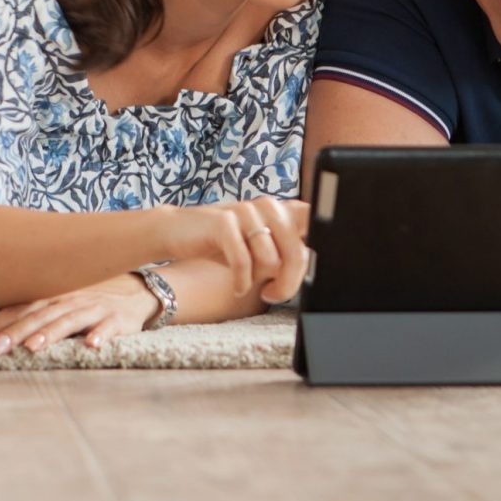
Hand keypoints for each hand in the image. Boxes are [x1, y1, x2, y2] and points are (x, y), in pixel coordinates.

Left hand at [0, 274, 159, 355]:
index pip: (19, 309)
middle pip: (39, 316)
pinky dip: (101, 336)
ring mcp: (94, 309)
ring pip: (69, 320)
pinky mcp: (118, 320)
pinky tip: (92, 345)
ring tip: (33, 349)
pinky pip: (109, 328)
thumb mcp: (62, 303)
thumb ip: (35, 315)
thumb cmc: (91, 302)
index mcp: (53, 297)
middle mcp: (70, 300)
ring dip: (51, 334)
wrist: (138, 292)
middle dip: (16, 333)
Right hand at [154, 197, 309, 301]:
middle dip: (289, 283)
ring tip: (251, 287)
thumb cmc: (225, 244)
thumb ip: (286, 252)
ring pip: (271, 259)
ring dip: (262, 283)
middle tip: (275, 294)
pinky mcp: (224, 221)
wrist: (178, 230)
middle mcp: (269, 206)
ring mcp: (246, 211)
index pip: (316, 223)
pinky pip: (243, 261)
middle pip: (297, 252)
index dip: (322, 247)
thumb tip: (313, 272)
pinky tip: (237, 288)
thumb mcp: (260, 247)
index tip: (316, 273)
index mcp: (282, 210)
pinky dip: (241, 281)